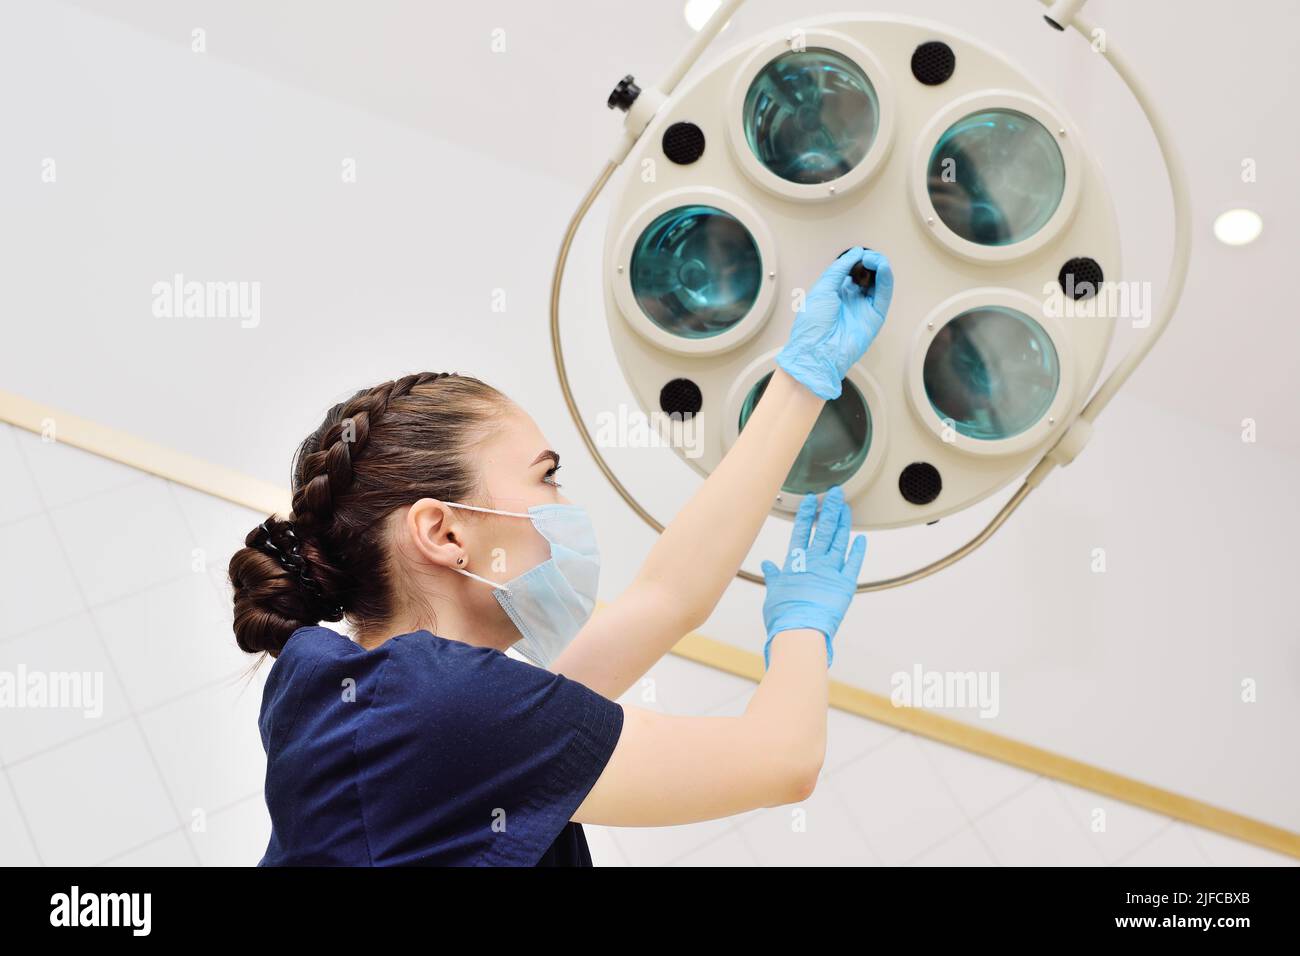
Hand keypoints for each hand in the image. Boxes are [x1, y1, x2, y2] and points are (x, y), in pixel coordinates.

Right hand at [760, 485, 866, 668]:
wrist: (799, 631)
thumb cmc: (784, 616)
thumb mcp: (773, 593)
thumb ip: (773, 577)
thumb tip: (768, 566)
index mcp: (795, 563)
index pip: (801, 532)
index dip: (806, 514)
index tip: (811, 500)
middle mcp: (814, 563)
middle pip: (823, 530)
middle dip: (829, 509)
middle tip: (836, 493)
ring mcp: (831, 572)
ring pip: (838, 541)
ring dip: (842, 523)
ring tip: (846, 507)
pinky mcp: (845, 585)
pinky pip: (854, 564)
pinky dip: (858, 551)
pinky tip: (861, 539)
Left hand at [775, 248, 893, 400]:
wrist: (817, 351)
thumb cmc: (812, 326)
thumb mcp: (823, 289)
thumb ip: (839, 269)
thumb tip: (854, 254)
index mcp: (834, 293)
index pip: (851, 271)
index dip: (856, 260)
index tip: (857, 253)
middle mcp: (850, 300)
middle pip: (868, 276)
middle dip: (870, 262)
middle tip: (867, 256)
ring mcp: (863, 308)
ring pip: (878, 283)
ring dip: (879, 268)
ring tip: (874, 260)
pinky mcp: (875, 317)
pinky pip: (884, 295)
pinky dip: (885, 280)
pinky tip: (883, 268)